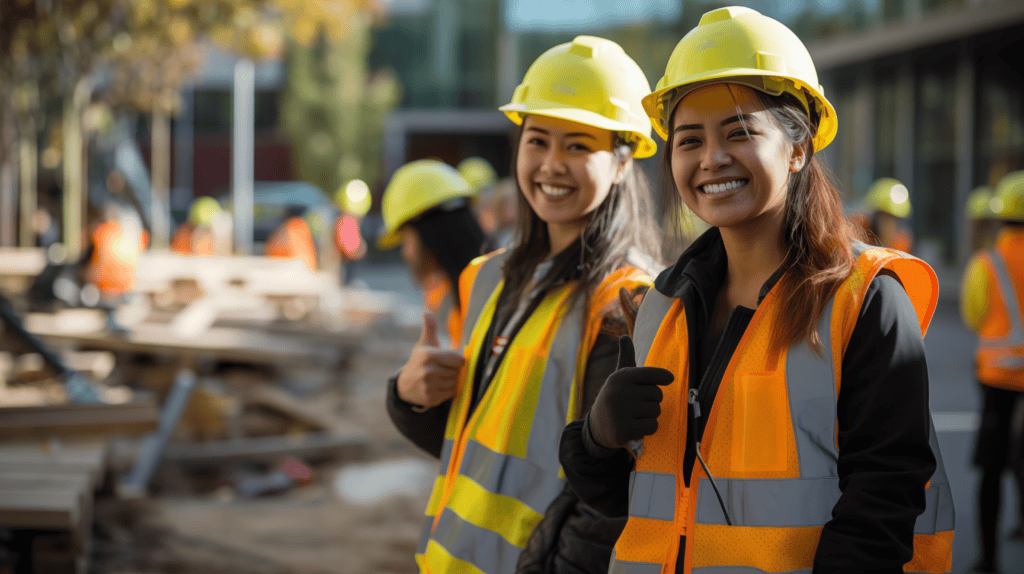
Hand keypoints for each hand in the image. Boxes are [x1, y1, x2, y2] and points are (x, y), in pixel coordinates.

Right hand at [396, 313, 464, 407]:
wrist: (405, 385)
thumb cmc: (420, 361)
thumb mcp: (424, 344)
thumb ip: (429, 327)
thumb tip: (426, 312)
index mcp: (429, 355)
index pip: (459, 360)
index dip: (457, 360)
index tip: (449, 360)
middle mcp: (428, 371)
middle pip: (458, 372)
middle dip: (453, 371)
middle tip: (443, 370)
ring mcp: (429, 386)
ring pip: (455, 383)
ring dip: (451, 381)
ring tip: (440, 377)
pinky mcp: (431, 398)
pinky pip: (451, 394)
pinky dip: (448, 391)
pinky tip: (438, 386)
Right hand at [587, 335, 673, 449]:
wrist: (596, 426)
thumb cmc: (616, 398)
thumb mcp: (619, 378)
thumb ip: (626, 357)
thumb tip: (624, 337)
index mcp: (620, 376)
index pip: (653, 374)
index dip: (664, 377)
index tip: (670, 379)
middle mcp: (618, 392)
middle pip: (657, 395)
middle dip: (651, 402)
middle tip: (636, 405)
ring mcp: (619, 411)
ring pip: (656, 411)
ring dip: (649, 416)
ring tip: (634, 416)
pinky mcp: (622, 430)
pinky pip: (652, 426)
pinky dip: (647, 429)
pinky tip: (635, 427)